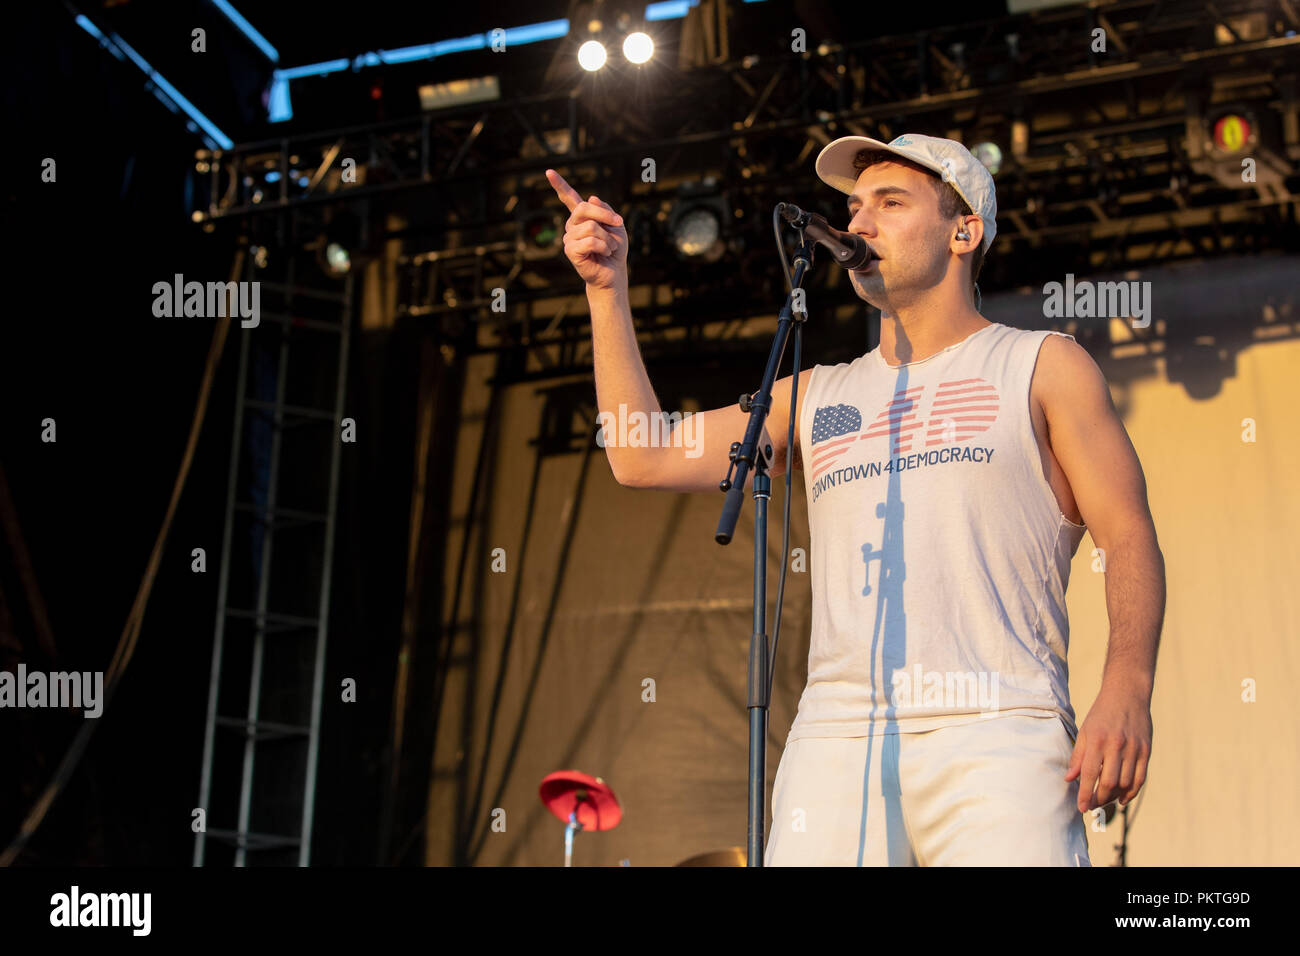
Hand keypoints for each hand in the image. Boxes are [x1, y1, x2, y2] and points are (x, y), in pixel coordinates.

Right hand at [545, 168, 627, 290]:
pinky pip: (590, 241)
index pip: (569, 198)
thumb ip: (605, 210)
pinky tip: (604, 253)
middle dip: (605, 216)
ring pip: (591, 227)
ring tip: (609, 248)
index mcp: (582, 217)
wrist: (614, 272)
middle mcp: (572, 225)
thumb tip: (591, 198)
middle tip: (619, 224)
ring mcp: (570, 238)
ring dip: (608, 238)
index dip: (559, 185)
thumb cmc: (615, 249)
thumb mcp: (616, 225)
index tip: (549, 172)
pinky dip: (603, 247)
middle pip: (584, 208)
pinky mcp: (571, 251)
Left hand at [1065, 681, 1151, 812]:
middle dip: (1099, 798)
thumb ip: (1078, 756)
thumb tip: (1069, 778)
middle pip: (1109, 782)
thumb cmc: (1102, 713)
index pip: (1090, 773)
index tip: (1081, 808)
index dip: (1085, 793)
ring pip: (1126, 783)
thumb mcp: (1085, 731)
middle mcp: (1116, 745)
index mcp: (1097, 739)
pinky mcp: (1146, 750)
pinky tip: (1122, 798)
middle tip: (1092, 805)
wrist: (1127, 694)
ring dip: (1114, 796)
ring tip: (1105, 800)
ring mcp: (1134, 748)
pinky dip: (1132, 792)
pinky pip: (1140, 778)